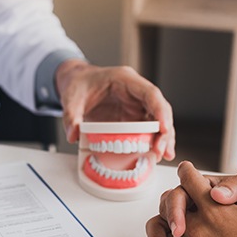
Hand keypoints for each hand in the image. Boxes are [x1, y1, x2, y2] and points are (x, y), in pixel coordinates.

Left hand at [55, 59, 174, 161]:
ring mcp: (135, 104)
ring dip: (162, 138)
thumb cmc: (78, 84)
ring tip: (163, 156)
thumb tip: (73, 136)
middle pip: (159, 109)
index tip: (164, 129)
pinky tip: (154, 154)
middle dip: (165, 130)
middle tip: (162, 151)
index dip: (160, 111)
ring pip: (157, 120)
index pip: (150, 93)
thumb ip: (71, 116)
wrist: (76, 83)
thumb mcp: (71, 98)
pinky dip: (151, 140)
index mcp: (125, 79)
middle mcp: (135, 91)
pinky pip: (146, 128)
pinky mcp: (132, 116)